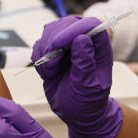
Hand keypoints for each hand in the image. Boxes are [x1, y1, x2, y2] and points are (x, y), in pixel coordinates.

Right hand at [32, 16, 121, 137]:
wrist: (77, 114)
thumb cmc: (88, 102)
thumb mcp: (88, 86)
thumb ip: (85, 63)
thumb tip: (82, 38)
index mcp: (99, 48)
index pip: (90, 25)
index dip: (73, 29)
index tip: (58, 44)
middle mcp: (84, 42)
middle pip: (66, 23)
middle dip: (53, 41)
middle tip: (51, 63)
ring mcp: (67, 46)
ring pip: (50, 31)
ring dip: (44, 50)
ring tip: (50, 71)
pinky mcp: (52, 52)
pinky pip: (39, 44)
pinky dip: (38, 58)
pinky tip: (47, 73)